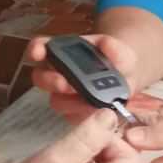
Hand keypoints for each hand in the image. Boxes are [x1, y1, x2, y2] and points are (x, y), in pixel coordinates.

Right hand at [25, 34, 142, 123]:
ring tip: (88, 103)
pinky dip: (84, 115)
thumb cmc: (117, 62)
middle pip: (41, 77)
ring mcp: (63, 96)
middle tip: (64, 84)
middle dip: (51, 81)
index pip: (40, 47)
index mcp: (62, 53)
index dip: (36, 49)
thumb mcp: (119, 50)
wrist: (126, 81)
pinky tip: (97, 112)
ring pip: (56, 101)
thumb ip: (114, 48)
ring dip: (70, 102)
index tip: (38, 52)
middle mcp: (57, 74)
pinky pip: (72, 117)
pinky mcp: (73, 114)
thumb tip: (106, 45)